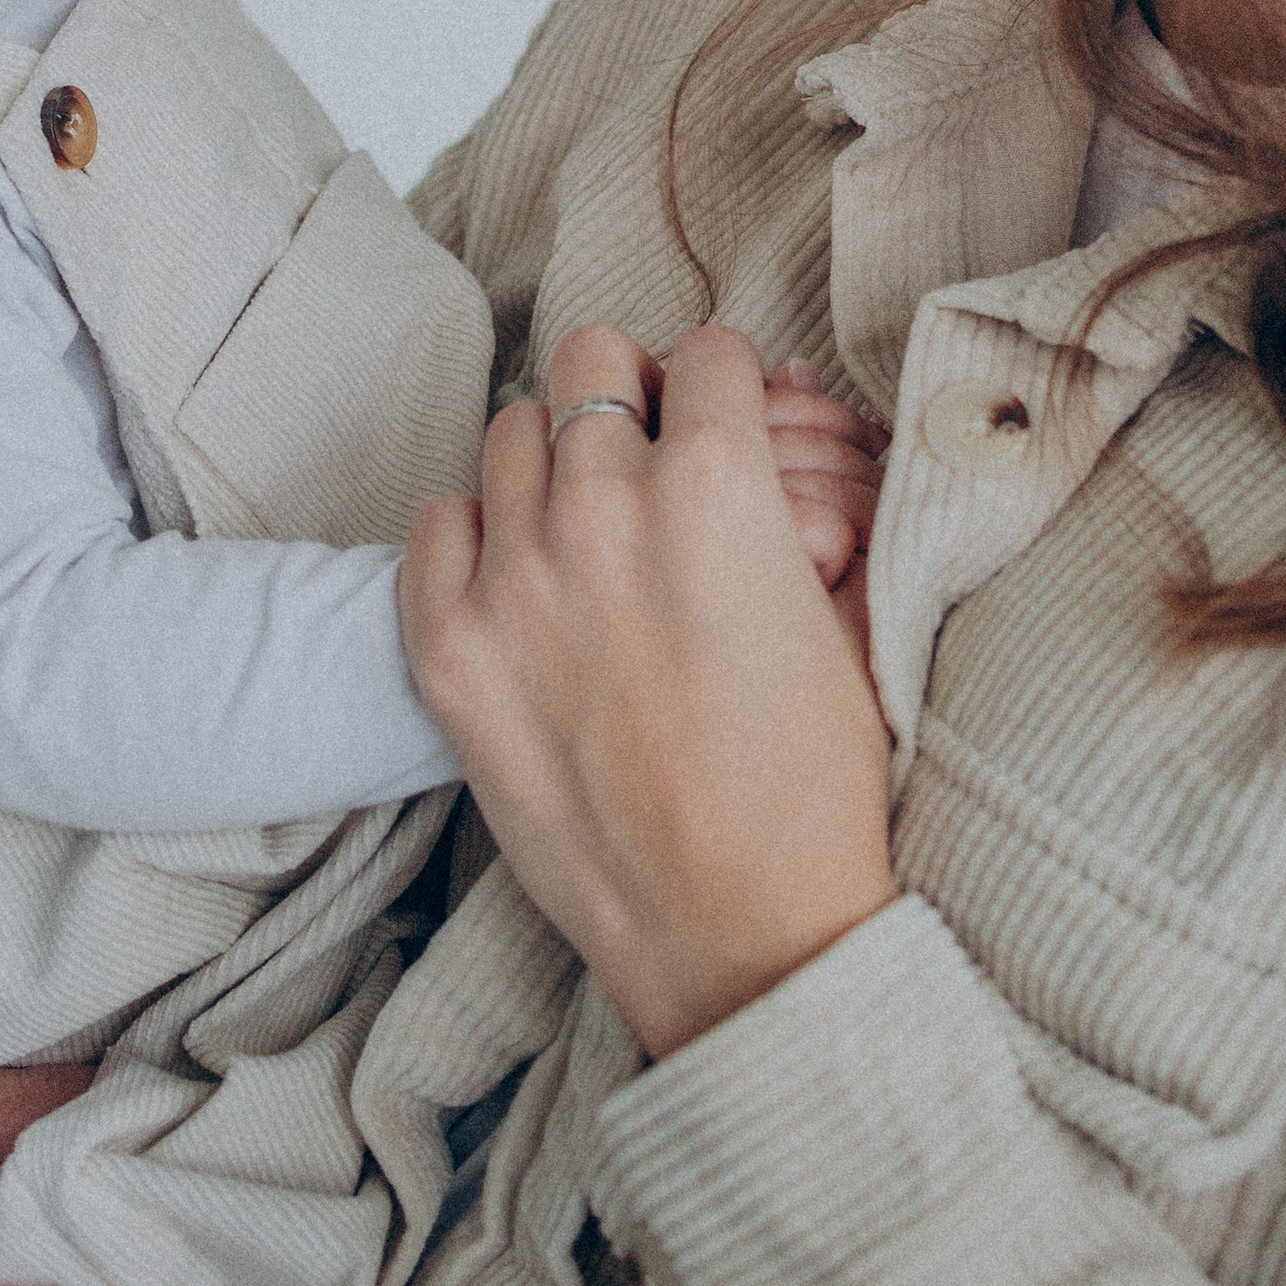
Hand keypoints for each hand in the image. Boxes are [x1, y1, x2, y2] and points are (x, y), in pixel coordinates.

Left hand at [401, 324, 897, 1060]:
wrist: (738, 933)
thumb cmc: (813, 788)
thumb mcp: (850, 616)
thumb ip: (801, 500)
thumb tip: (768, 420)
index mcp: (717, 486)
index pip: (709, 351)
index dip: (728, 387)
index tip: (724, 422)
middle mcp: (603, 506)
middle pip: (592, 357)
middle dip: (631, 393)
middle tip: (651, 456)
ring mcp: (512, 574)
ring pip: (509, 431)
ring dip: (553, 460)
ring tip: (587, 528)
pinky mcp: (447, 648)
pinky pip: (435, 523)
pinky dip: (473, 536)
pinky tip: (520, 582)